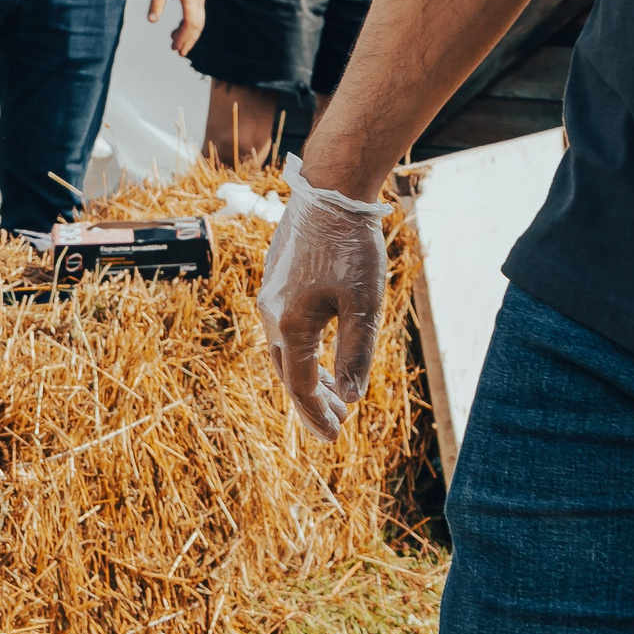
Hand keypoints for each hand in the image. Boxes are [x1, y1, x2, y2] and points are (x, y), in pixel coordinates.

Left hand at [149, 0, 204, 54]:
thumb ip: (156, 2)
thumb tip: (151, 21)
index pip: (191, 23)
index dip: (185, 38)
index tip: (177, 49)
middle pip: (197, 25)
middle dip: (189, 40)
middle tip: (178, 53)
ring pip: (197, 21)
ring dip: (187, 33)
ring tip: (174, 44)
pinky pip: (195, 14)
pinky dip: (187, 24)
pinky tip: (175, 30)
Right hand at [257, 153, 392, 440]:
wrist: (329, 195)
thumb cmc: (350, 250)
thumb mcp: (363, 307)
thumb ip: (356, 354)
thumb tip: (353, 397)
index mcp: (290, 324)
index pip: (301, 385)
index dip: (317, 415)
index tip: (334, 438)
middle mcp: (271, 314)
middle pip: (288, 372)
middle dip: (311, 402)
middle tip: (337, 424)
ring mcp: (269, 296)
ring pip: (284, 350)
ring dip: (308, 376)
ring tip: (336, 393)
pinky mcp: (276, 282)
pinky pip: (282, 329)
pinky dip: (302, 351)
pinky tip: (322, 352)